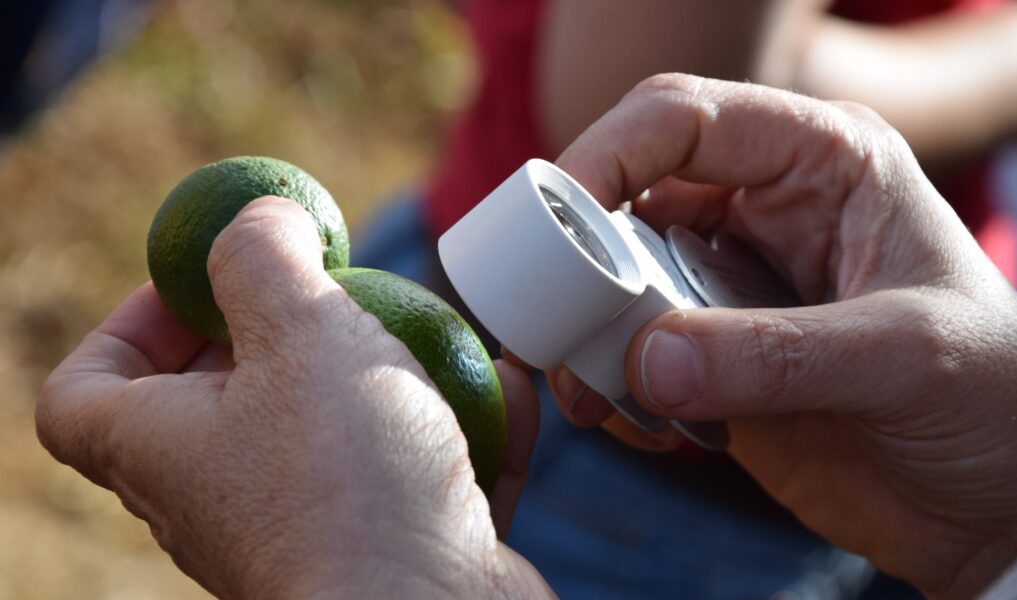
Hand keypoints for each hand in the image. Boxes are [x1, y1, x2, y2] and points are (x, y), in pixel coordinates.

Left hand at [37, 198, 549, 597]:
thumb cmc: (348, 480)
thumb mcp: (299, 329)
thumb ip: (265, 257)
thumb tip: (260, 217)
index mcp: (166, 453)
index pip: (84, 394)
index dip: (128, 325)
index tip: (206, 282)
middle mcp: (225, 501)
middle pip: (220, 406)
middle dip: (283, 336)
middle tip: (337, 289)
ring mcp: (312, 531)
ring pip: (334, 439)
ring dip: (388, 378)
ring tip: (437, 331)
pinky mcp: (393, 551)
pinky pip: (419, 476)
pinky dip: (460, 430)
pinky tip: (511, 388)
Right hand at [546, 74, 1016, 598]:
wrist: (1011, 506)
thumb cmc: (1000, 399)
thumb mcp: (905, 356)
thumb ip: (775, 354)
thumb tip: (643, 361)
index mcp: (822, 160)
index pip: (683, 119)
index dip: (606, 155)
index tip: (556, 223)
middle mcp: (765, 212)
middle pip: (629, 198)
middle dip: (578, 257)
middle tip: (551, 324)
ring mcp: (733, 293)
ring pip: (615, 283)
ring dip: (585, 334)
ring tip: (594, 396)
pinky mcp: (715, 366)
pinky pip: (629, 360)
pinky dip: (611, 390)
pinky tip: (641, 428)